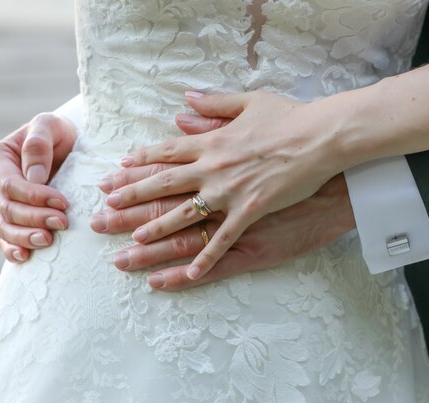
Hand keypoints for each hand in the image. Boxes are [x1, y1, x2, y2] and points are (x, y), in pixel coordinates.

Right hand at [0, 113, 75, 262]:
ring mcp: (0, 204)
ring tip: (49, 240)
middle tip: (63, 222)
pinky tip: (26, 256)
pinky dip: (13, 250)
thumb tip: (33, 176)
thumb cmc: (56, 132)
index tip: (62, 202)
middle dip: (35, 218)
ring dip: (26, 237)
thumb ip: (38, 144)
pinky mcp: (11, 220)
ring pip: (6, 227)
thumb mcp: (49, 125)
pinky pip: (6, 240)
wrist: (68, 146)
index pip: (9, 185)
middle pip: (8, 208)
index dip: (33, 197)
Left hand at [107, 90, 343, 279]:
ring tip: (132, 243)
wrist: (322, 137)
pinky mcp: (251, 212)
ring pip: (185, 215)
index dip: (138, 163)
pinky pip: (224, 240)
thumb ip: (213, 103)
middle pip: (164, 184)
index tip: (116, 172)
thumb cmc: (289, 117)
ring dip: (157, 230)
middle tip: (106, 210)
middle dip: (132, 197)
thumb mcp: (249, 102)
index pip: (166, 152)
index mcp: (212, 141)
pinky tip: (188, 275)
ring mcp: (231, 192)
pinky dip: (206, 259)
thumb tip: (184, 100)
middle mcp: (214, 167)